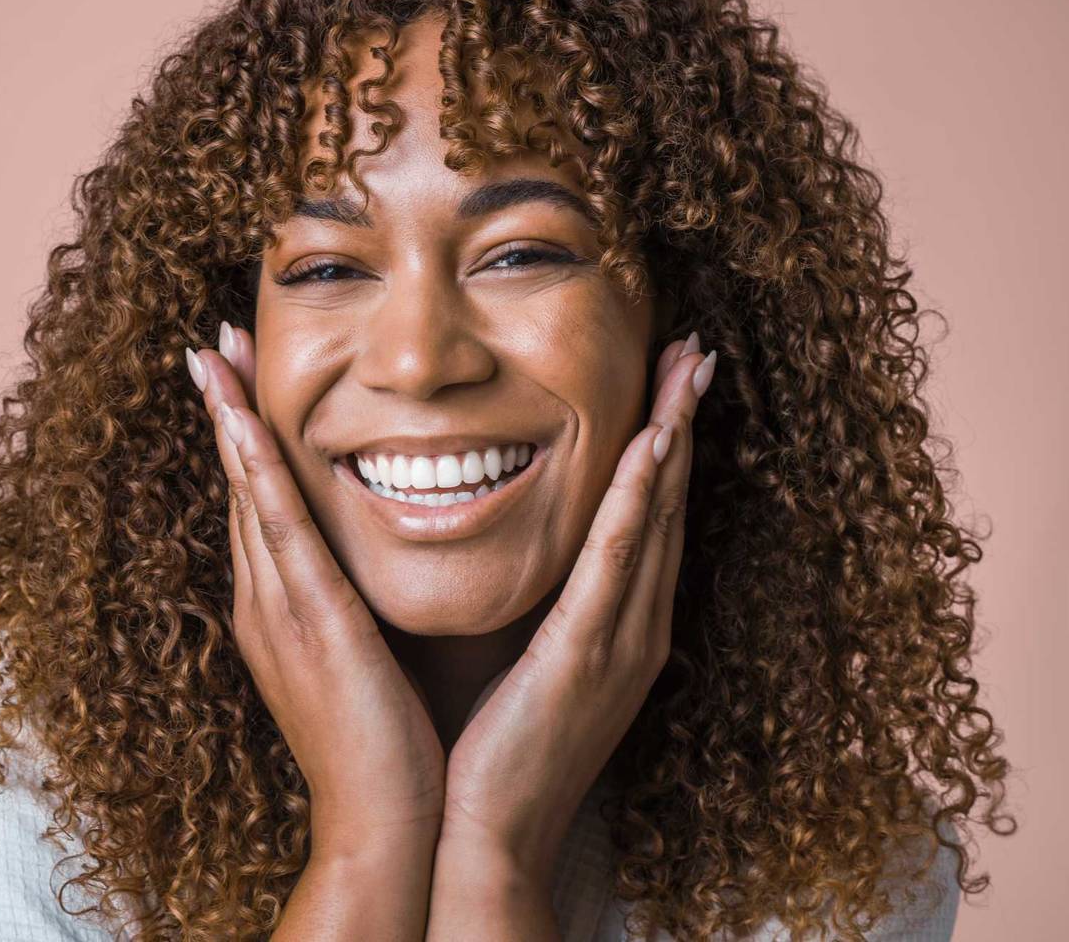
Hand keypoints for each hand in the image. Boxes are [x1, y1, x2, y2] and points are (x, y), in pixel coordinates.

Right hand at [186, 324, 446, 859]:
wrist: (385, 824)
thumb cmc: (390, 743)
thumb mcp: (368, 656)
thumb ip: (361, 602)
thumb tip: (381, 554)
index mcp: (282, 608)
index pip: (261, 503)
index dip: (245, 437)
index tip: (238, 376)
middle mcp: (266, 600)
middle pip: (243, 485)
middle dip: (226, 410)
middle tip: (213, 339)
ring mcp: (279, 610)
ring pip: (250, 492)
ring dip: (231, 418)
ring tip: (215, 351)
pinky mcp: (310, 622)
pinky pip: (279, 529)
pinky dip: (256, 469)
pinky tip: (242, 418)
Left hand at [438, 333, 715, 885]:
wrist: (487, 834)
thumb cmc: (495, 745)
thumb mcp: (526, 657)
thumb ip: (539, 601)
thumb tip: (517, 543)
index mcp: (619, 623)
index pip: (646, 515)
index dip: (663, 444)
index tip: (669, 379)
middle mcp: (636, 624)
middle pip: (664, 503)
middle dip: (682, 422)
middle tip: (695, 348)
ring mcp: (621, 640)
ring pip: (652, 518)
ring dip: (672, 438)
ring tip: (686, 369)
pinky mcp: (587, 655)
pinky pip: (616, 562)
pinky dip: (637, 500)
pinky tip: (650, 446)